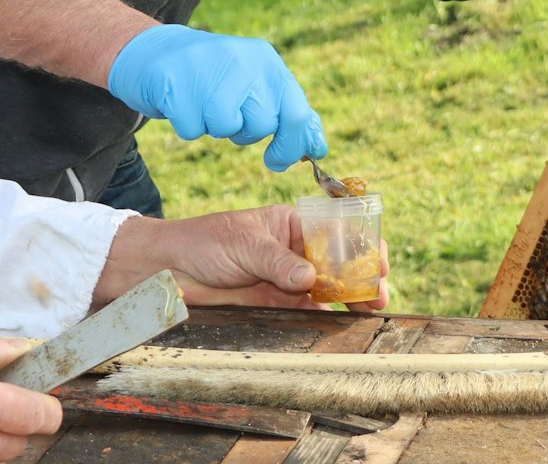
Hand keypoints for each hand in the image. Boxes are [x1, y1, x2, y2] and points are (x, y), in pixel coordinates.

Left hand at [94, 206, 390, 313]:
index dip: (359, 243)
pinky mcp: (276, 304)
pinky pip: (309, 311)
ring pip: (329, 289)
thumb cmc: (203, 242)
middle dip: (363, 274)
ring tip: (371, 307)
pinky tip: (344, 323)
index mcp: (291, 224)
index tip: (377, 258)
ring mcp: (287, 279)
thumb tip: (311, 278)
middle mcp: (295, 251)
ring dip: (352, 298)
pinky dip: (328, 317)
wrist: (168, 272)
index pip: (334, 230)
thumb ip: (277, 261)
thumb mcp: (244, 243)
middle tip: (379, 290)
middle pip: (339, 262)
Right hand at [106, 24, 325, 170]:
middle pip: (262, 124)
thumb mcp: (253, 83)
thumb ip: (285, 111)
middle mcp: (243, 60)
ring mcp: (209, 68)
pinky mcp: (176, 82)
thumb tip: (318, 146)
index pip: (296, 112)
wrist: (154, 52)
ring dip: (214, 128)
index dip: (292, 145)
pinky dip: (187, 126)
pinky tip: (181, 104)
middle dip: (245, 132)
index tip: (278, 161)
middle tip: (227, 116)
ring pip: (226, 127)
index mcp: (267, 61)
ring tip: (202, 104)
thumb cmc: (211, 78)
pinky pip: (192, 129)